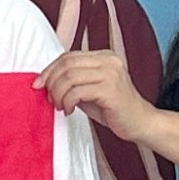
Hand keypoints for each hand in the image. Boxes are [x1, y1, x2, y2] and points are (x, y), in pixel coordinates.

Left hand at [42, 48, 157, 143]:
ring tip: (60, 106)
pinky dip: (67, 102)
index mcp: (104, 57)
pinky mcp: (110, 89)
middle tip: (49, 98)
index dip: (49, 70)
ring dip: (58, 94)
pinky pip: (77, 92)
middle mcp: (109, 61)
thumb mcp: (89, 89)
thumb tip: (45, 81)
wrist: (140, 123)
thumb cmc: (113, 108)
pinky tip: (69, 110)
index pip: (68, 56)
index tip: (38, 84)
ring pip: (69, 77)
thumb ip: (72, 81)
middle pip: (66, 64)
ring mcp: (111, 74)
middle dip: (51, 82)